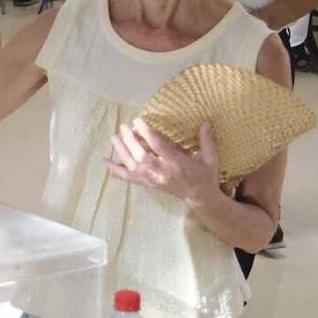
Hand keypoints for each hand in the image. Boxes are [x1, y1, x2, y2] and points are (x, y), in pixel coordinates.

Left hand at [105, 119, 220, 208]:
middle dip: (130, 141)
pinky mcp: (148, 184)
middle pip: (141, 156)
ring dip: (122, 152)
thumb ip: (206, 140)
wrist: (199, 197)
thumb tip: (205, 121)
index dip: (147, 133)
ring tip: (114, 137)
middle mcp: (162, 172)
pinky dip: (117, 169)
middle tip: (124, 127)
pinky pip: (129, 177)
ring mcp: (153, 180)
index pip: (158, 147)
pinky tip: (106, 161)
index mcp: (177, 163)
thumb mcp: (210, 158)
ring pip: (133, 166)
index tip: (138, 121)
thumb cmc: (205, 175)